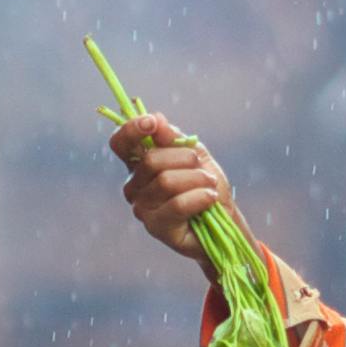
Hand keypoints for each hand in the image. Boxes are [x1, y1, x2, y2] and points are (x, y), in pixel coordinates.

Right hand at [110, 116, 231, 263]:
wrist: (224, 220)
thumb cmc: (206, 186)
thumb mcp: (194, 154)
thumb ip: (173, 138)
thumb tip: (156, 119)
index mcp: (139, 164)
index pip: (121, 144)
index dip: (131, 130)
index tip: (152, 123)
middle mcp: (134, 186)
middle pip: (151, 160)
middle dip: (185, 159)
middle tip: (203, 170)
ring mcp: (142, 208)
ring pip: (166, 181)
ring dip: (197, 179)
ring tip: (210, 186)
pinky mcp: (155, 227)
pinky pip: (177, 204)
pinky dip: (200, 197)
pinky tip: (210, 199)